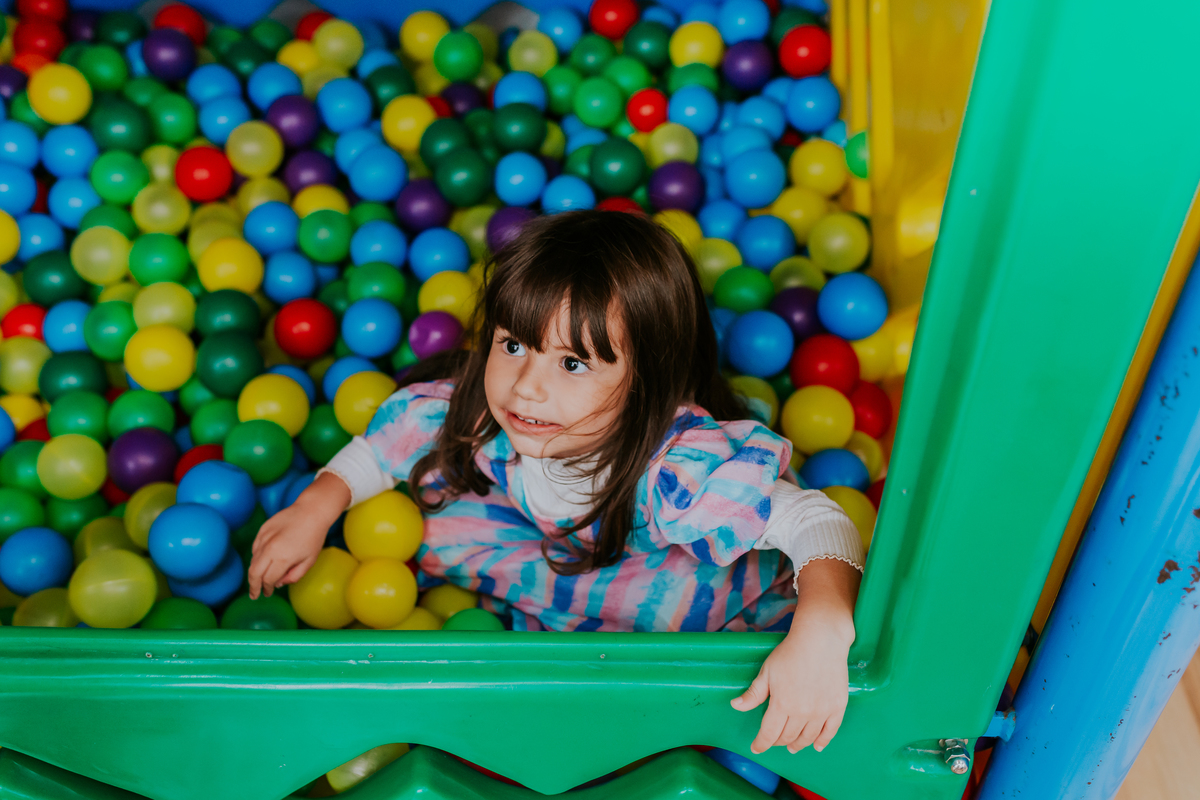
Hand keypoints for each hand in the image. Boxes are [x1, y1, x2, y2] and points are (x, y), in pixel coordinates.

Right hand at [248, 473, 350, 599]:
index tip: (267, 594)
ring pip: (253, 560)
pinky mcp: (262, 530)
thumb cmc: (314, 537)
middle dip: (253, 586)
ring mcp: (264, 538)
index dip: (267, 589)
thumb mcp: (309, 561)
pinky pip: (255, 548)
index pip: (268, 580)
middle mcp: (270, 549)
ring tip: (258, 579)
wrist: (311, 511)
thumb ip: (294, 576)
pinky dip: (256, 558)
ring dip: (254, 572)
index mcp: (283, 558)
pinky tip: (262, 562)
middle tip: (254, 594)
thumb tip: (278, 584)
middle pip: (254, 573)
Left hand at [731, 558, 859, 753]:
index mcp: (782, 704)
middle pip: (788, 736)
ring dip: (798, 744)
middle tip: (774, 741)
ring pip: (807, 737)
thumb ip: (754, 693)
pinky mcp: (837, 707)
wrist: (821, 640)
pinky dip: (822, 742)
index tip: (756, 747)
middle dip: (778, 741)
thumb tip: (736, 706)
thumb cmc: (791, 652)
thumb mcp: (767, 672)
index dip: (761, 743)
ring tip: (792, 747)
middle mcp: (802, 712)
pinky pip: (830, 732)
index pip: (769, 733)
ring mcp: (822, 711)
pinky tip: (816, 746)